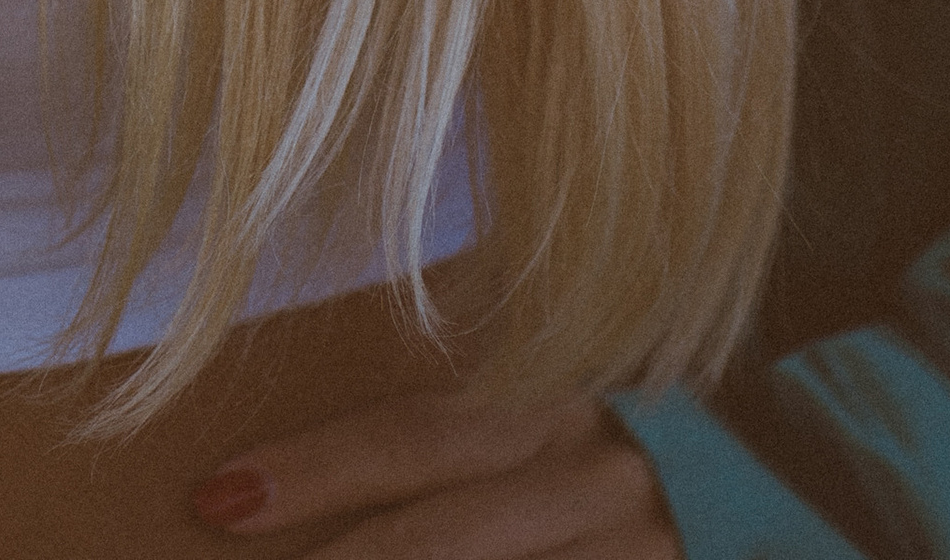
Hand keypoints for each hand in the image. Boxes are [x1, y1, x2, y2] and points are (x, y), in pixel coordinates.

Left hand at [188, 391, 678, 554]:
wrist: (730, 510)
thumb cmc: (593, 474)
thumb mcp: (532, 433)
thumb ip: (446, 445)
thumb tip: (287, 482)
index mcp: (549, 404)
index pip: (405, 437)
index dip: (307, 471)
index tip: (219, 497)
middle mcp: (595, 475)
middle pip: (429, 536)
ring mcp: (633, 552)